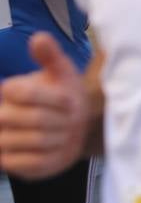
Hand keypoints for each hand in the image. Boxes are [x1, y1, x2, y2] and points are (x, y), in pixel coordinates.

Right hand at [0, 33, 89, 179]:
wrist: (70, 126)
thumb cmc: (64, 95)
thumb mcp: (62, 72)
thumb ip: (50, 56)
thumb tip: (39, 38)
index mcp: (9, 91)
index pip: (23, 93)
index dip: (54, 98)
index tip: (71, 101)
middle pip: (33, 118)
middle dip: (61, 119)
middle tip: (72, 119)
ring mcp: (2, 142)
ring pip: (35, 141)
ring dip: (61, 136)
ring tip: (68, 132)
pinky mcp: (10, 165)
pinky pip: (32, 163)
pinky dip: (54, 155)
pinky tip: (60, 148)